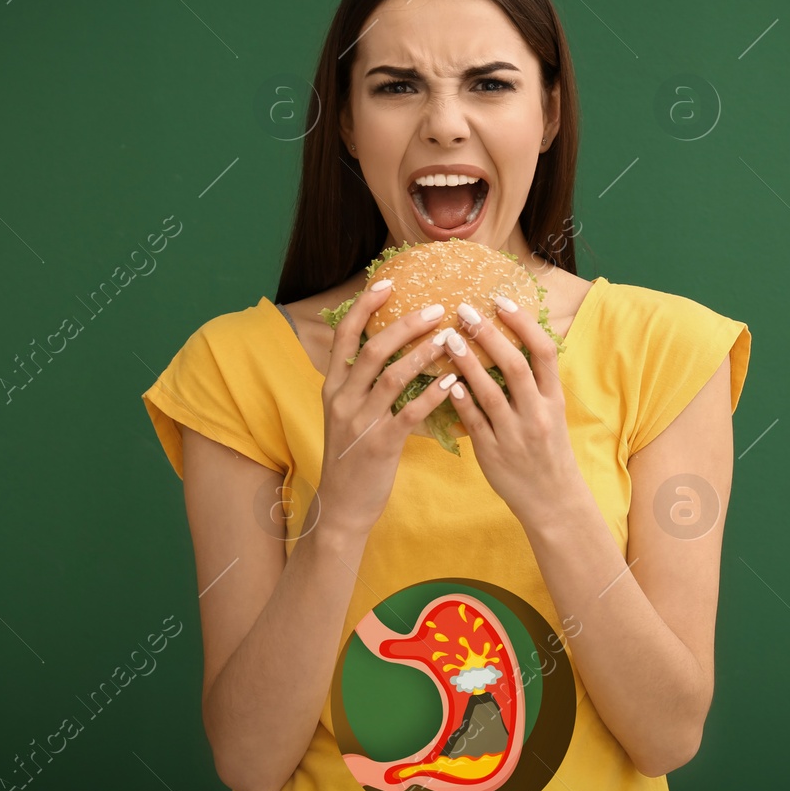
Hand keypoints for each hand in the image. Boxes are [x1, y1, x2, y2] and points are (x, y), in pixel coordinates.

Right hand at [317, 282, 456, 537]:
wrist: (342, 507)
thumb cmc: (351, 457)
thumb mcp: (346, 415)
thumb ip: (361, 384)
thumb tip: (388, 349)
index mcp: (333, 387)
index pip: (345, 336)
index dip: (364, 307)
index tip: (387, 283)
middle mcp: (343, 400)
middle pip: (373, 349)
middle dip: (405, 324)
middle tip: (436, 308)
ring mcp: (361, 423)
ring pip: (393, 377)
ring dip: (423, 354)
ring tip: (450, 338)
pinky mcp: (381, 445)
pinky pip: (410, 413)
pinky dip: (433, 395)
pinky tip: (455, 382)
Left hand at [439, 294, 583, 521]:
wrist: (553, 500)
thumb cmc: (549, 450)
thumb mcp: (553, 413)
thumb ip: (536, 383)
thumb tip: (512, 340)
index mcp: (555, 400)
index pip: (544, 352)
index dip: (523, 323)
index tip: (501, 301)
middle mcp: (537, 414)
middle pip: (514, 366)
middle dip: (488, 335)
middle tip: (465, 311)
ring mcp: (514, 434)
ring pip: (489, 392)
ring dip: (467, 362)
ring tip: (447, 339)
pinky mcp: (493, 453)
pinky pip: (473, 421)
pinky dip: (460, 399)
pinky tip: (446, 381)